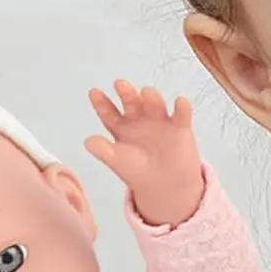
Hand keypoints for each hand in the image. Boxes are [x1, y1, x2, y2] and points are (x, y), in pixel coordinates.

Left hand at [86, 81, 202, 227]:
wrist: (165, 186)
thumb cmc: (138, 172)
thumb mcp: (117, 162)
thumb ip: (103, 151)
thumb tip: (88, 141)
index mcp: (121, 127)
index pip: (109, 112)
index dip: (101, 103)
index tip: (94, 92)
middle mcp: (139, 120)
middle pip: (131, 103)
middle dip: (126, 93)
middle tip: (120, 84)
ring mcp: (160, 121)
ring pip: (155, 104)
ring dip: (151, 96)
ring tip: (147, 93)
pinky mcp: (179, 126)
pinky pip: (181, 114)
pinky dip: (182, 107)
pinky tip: (179, 102)